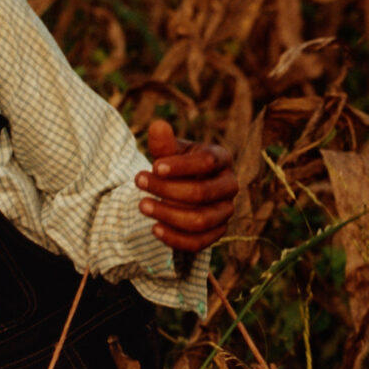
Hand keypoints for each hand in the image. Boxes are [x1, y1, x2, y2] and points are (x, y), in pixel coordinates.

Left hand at [135, 121, 236, 253]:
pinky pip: (199, 243)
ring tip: (142, 205)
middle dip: (167, 190)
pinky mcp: (217, 233)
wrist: (184, 187)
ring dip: (168, 215)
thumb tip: (157, 125)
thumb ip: (164, 144)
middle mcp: (229, 185)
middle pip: (201, 193)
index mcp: (221, 158)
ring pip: (200, 220)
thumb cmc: (177, 165)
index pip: (207, 162)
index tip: (155, 166)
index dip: (181, 166)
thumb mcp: (170, 152)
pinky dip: (175, 238)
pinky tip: (154, 228)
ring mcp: (226, 212)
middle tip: (138, 182)